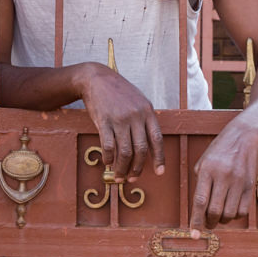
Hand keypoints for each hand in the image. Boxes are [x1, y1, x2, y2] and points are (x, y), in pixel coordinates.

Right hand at [78, 63, 164, 181]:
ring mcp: (119, 119)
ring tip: (119, 177)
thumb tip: (150, 145)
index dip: (159, 158)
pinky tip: (107, 163)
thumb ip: (145, 120)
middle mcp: (135, 116)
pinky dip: (108, 158)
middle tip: (133, 178)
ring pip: (124, 151)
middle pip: (141, 149)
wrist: (97, 78)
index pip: (157, 139)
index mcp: (147, 111)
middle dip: (137, 168)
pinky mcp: (104, 121)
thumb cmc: (119, 92)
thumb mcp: (139, 101)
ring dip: (122, 168)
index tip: (160, 172)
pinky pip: (108, 145)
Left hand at [189, 120, 257, 237]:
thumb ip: (200, 184)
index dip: (195, 221)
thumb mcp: (203, 162)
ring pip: (229, 214)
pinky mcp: (250, 185)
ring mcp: (238, 181)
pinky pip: (243, 211)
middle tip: (207, 224)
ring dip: (222, 221)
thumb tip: (199, 210)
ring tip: (219, 216)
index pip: (200, 201)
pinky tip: (231, 210)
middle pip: (215, 211)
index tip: (194, 235)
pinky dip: (235, 216)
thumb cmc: (220, 150)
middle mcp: (223, 176)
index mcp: (207, 169)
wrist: (244, 136)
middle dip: (209, 223)